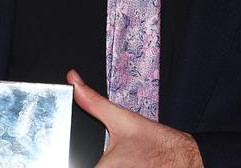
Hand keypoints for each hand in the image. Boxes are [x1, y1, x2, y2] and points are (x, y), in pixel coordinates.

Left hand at [67, 69, 202, 167]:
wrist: (185, 159)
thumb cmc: (156, 143)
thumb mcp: (122, 119)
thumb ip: (93, 103)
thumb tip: (74, 81)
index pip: (76, 167)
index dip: (66, 162)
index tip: (56, 159)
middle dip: (99, 164)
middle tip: (114, 158)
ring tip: (123, 162)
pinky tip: (128, 166)